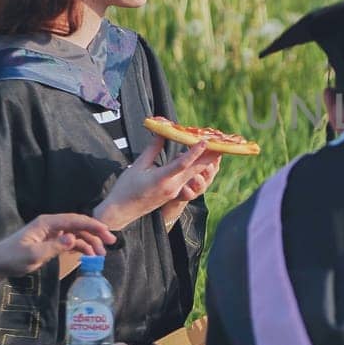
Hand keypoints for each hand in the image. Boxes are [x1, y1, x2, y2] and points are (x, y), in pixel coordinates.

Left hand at [0, 213, 114, 278]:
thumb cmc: (12, 258)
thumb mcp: (33, 254)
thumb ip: (54, 246)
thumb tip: (73, 239)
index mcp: (47, 223)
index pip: (75, 220)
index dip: (93, 225)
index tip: (107, 232)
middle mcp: (51, 225)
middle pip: (79, 225)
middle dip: (96, 233)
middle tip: (111, 243)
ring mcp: (51, 233)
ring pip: (76, 234)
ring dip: (89, 242)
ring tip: (101, 254)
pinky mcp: (49, 242)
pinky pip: (69, 241)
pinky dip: (80, 246)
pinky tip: (88, 254)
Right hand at [95, 136, 214, 230]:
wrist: (122, 211)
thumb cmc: (126, 188)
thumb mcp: (138, 166)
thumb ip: (152, 149)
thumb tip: (161, 133)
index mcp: (161, 180)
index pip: (182, 164)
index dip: (194, 152)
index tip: (205, 142)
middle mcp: (172, 187)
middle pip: (195, 170)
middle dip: (209, 156)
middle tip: (221, 143)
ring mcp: (174, 191)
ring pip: (194, 174)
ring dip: (206, 162)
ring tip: (217, 149)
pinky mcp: (174, 193)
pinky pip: (188, 179)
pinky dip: (197, 168)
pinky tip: (203, 160)